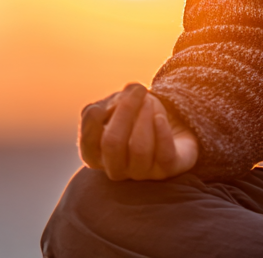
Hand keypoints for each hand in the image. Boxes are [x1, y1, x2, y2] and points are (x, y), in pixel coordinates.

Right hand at [80, 82, 199, 180]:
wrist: (174, 129)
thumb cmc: (140, 116)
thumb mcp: (123, 104)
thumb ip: (115, 100)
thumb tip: (124, 96)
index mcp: (97, 156)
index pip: (87, 142)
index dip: (97, 117)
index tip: (115, 96)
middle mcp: (116, 169)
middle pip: (112, 143)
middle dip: (125, 111)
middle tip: (139, 91)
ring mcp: (142, 172)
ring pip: (139, 149)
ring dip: (145, 118)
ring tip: (150, 102)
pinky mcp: (168, 170)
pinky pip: (165, 155)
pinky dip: (162, 132)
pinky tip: (161, 117)